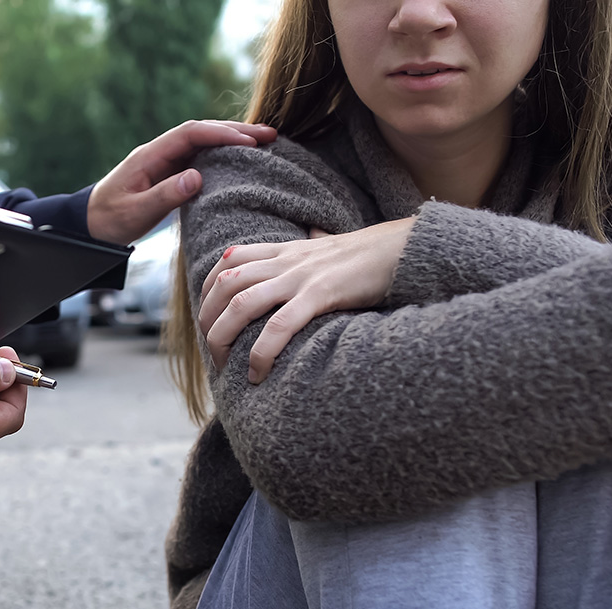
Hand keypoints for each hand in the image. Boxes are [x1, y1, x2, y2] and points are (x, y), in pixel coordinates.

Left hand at [86, 120, 277, 244]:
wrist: (90, 225)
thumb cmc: (109, 220)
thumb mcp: (136, 211)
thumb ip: (165, 195)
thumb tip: (196, 177)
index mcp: (150, 155)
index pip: (190, 134)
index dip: (220, 134)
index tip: (247, 142)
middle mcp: (160, 152)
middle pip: (202, 132)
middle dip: (236, 131)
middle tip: (269, 136)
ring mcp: (165, 162)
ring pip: (204, 143)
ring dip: (233, 140)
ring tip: (265, 143)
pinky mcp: (170, 174)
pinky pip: (201, 158)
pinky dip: (223, 156)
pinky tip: (243, 160)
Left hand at [199, 217, 414, 381]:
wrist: (405, 248)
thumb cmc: (370, 255)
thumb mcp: (331, 247)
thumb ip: (313, 244)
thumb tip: (313, 233)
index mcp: (284, 250)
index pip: (228, 259)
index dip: (208, 289)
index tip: (206, 316)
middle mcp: (285, 261)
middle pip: (224, 283)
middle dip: (208, 319)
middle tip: (212, 351)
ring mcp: (300, 277)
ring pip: (241, 304)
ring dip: (222, 337)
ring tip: (224, 366)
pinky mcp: (320, 295)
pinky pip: (279, 325)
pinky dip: (261, 352)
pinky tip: (257, 373)